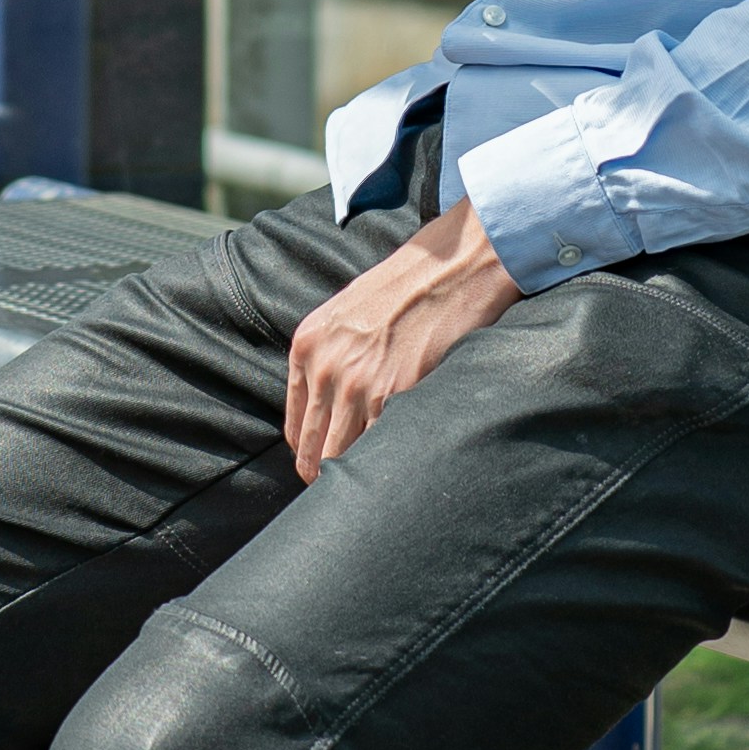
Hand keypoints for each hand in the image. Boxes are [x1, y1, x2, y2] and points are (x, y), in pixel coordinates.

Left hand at [284, 201, 518, 480]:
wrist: (451, 264)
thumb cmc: (404, 286)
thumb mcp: (345, 314)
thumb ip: (327, 359)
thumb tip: (328, 411)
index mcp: (307, 347)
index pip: (297, 432)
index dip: (316, 455)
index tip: (335, 463)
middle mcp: (325, 368)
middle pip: (314, 455)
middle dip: (332, 476)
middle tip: (360, 485)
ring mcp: (359, 384)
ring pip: (343, 460)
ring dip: (361, 476)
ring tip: (380, 481)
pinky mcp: (396, 393)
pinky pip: (380, 449)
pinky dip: (389, 461)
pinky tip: (402, 460)